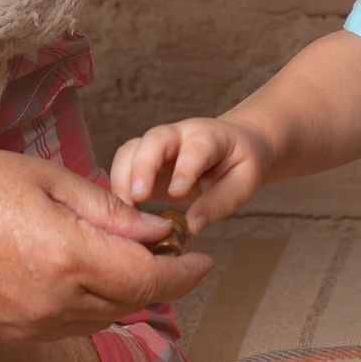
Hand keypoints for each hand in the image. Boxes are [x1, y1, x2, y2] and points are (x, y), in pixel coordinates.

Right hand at [0, 147, 212, 341]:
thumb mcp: (47, 179)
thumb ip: (107, 210)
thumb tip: (154, 230)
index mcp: (67, 258)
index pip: (149, 278)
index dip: (184, 270)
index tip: (201, 257)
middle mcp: (51, 303)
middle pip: (130, 302)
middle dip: (159, 280)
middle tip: (171, 252)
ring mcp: (25, 326)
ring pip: (99, 319)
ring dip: (123, 295)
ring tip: (130, 261)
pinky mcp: (4, 334)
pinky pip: (65, 327)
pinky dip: (87, 307)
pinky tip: (84, 277)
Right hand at [108, 116, 267, 232]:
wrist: (232, 147)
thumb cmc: (239, 164)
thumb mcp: (243, 183)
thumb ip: (219, 203)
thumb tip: (192, 226)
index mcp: (209, 136)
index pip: (196, 147)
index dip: (186, 167)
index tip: (177, 192)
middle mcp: (178, 136)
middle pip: (154, 140)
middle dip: (142, 166)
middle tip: (138, 196)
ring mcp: (156, 146)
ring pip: (131, 150)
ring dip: (123, 177)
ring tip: (124, 208)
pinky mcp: (142, 161)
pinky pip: (123, 166)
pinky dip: (117, 187)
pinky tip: (119, 211)